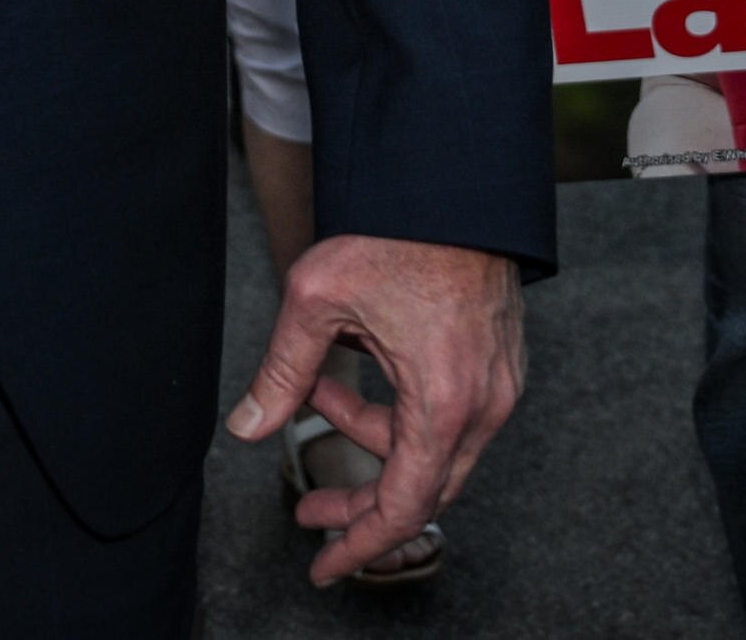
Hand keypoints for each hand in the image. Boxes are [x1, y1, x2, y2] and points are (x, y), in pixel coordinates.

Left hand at [226, 232, 523, 587]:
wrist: (455, 179)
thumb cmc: (398, 229)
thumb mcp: (318, 299)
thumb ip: (282, 373)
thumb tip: (246, 426)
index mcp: (445, 400)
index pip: (405, 504)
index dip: (361, 544)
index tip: (326, 566)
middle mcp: (485, 403)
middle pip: (423, 488)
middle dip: (360, 502)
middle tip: (309, 509)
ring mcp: (499, 383)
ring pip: (435, 450)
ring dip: (373, 441)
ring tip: (314, 399)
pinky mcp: (498, 363)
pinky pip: (450, 416)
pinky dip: (400, 413)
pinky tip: (354, 374)